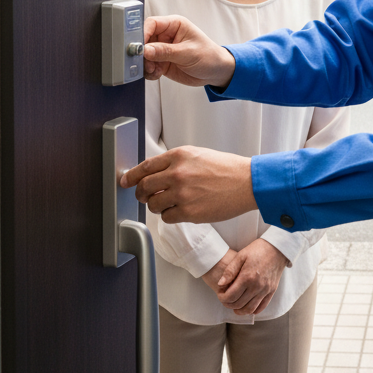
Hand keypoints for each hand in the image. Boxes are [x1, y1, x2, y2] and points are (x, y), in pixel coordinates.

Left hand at [119, 145, 255, 222]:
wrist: (247, 183)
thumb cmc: (227, 169)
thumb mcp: (198, 155)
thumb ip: (176, 162)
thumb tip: (155, 173)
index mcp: (179, 155)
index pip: (145, 166)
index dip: (131, 176)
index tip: (125, 181)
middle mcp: (178, 173)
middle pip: (144, 187)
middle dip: (141, 194)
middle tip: (144, 196)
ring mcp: (182, 193)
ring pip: (153, 205)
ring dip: (157, 206)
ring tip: (169, 203)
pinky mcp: (188, 212)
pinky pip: (167, 218)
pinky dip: (170, 216)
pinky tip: (181, 210)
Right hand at [142, 15, 235, 87]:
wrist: (216, 72)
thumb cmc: (209, 56)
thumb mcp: (188, 53)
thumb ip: (165, 51)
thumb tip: (145, 50)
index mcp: (174, 25)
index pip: (152, 24)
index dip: (143, 34)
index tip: (139, 46)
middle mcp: (166, 36)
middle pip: (144, 40)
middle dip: (142, 53)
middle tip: (144, 62)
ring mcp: (163, 49)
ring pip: (144, 55)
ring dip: (145, 64)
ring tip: (154, 70)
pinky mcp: (162, 62)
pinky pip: (148, 66)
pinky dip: (149, 72)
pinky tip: (158, 74)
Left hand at [206, 239, 288, 315]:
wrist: (278, 247)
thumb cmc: (258, 249)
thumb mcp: (241, 255)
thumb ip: (230, 271)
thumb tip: (220, 284)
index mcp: (247, 277)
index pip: (231, 296)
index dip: (222, 298)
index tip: (220, 294)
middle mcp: (257, 286)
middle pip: (238, 304)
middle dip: (228, 304)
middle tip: (225, 299)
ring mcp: (265, 290)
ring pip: (250, 309)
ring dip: (240, 310)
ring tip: (234, 307)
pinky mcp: (272, 291)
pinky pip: (262, 307)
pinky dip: (253, 310)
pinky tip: (247, 307)